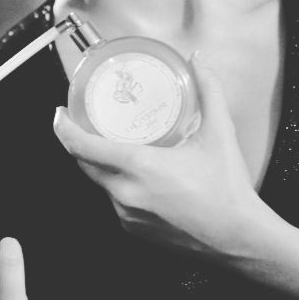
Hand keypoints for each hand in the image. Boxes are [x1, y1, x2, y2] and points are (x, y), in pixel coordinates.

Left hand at [53, 52, 266, 266]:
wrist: (239, 238)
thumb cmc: (228, 192)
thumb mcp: (219, 133)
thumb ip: (209, 90)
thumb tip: (198, 61)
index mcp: (140, 166)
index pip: (82, 146)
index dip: (63, 129)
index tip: (59, 115)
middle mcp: (126, 192)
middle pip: (83, 164)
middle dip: (78, 143)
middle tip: (81, 123)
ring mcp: (127, 214)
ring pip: (99, 183)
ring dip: (99, 164)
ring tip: (109, 145)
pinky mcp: (134, 228)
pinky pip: (113, 200)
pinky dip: (116, 184)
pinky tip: (131, 174)